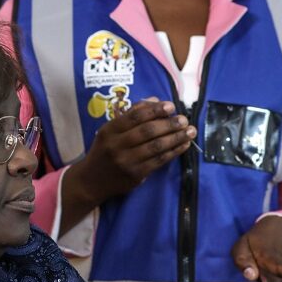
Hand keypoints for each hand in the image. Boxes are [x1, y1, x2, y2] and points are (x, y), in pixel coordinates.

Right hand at [69, 98, 195, 203]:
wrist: (91, 181)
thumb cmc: (105, 151)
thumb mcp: (110, 131)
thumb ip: (131, 115)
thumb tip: (154, 100)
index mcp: (110, 130)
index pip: (135, 116)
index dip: (155, 110)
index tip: (171, 106)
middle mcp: (117, 145)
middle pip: (147, 131)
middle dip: (169, 124)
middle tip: (184, 119)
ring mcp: (127, 161)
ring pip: (156, 146)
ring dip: (176, 138)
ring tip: (190, 131)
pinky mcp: (136, 175)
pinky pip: (159, 161)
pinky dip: (173, 152)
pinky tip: (183, 145)